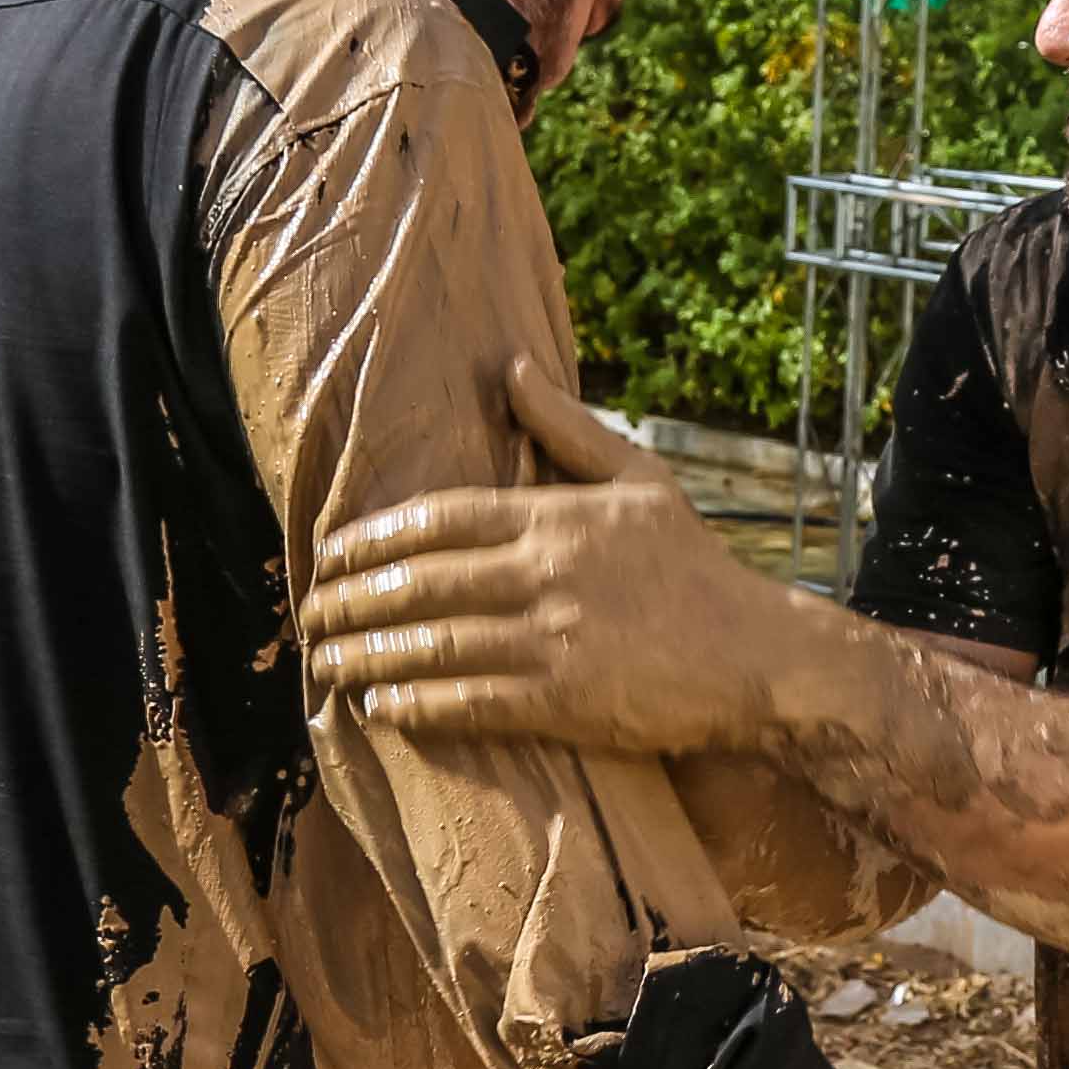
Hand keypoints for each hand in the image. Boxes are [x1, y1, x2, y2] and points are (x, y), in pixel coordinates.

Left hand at [299, 357, 829, 757]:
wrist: (760, 657)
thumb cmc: (696, 568)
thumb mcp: (641, 480)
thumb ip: (569, 427)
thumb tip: (511, 364)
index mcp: (556, 518)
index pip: (439, 519)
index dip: (372, 537)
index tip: (328, 552)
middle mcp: (544, 575)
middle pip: (420, 583)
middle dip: (352, 599)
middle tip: (308, 612)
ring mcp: (552, 640)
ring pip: (433, 645)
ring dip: (368, 655)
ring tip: (326, 661)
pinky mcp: (564, 702)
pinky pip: (469, 702)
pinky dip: (417, 703)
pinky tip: (381, 704)